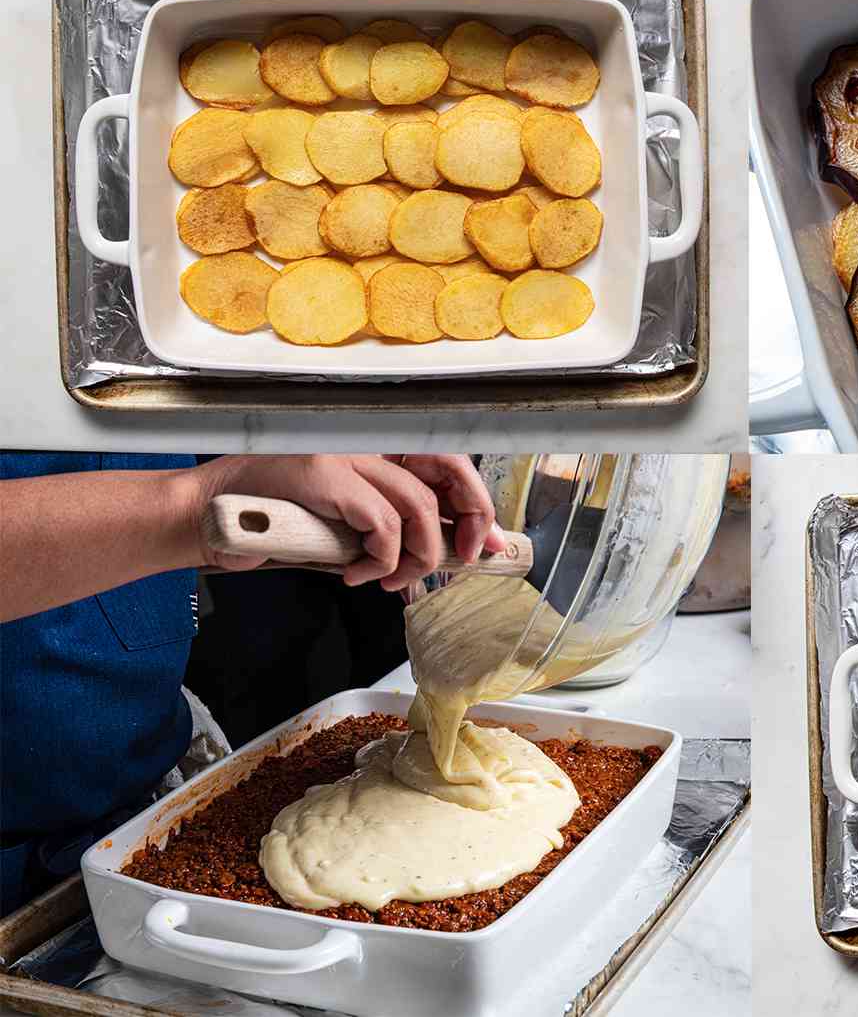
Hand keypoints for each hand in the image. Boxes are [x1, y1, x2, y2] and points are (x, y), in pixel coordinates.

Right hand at [187, 455, 504, 590]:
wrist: (205, 515)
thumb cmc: (273, 520)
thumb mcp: (345, 522)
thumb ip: (392, 525)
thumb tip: (453, 547)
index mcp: (373, 447)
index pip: (445, 461)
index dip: (476, 502)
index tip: (490, 542)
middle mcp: (363, 440)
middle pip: (449, 469)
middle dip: (470, 520)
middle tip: (461, 560)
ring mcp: (344, 453)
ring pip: (418, 506)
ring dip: (415, 557)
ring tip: (389, 578)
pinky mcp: (324, 475)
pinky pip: (382, 523)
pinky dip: (382, 558)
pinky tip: (359, 572)